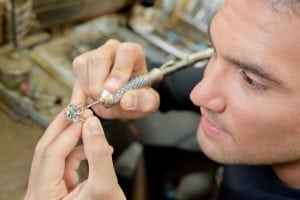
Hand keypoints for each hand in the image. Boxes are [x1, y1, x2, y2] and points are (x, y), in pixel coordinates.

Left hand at [25, 82, 124, 199]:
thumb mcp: (105, 187)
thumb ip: (98, 155)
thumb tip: (92, 124)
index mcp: (43, 196)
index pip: (51, 154)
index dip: (70, 131)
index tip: (85, 113)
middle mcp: (38, 192)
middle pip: (47, 147)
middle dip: (65, 122)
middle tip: (78, 100)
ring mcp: (46, 188)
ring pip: (55, 150)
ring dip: (73, 134)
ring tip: (89, 119)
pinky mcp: (56, 185)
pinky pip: (64, 159)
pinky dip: (78, 148)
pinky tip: (94, 144)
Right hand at [72, 39, 159, 118]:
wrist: (124, 102)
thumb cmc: (138, 97)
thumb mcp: (148, 103)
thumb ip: (142, 101)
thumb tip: (126, 101)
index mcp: (133, 53)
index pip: (126, 52)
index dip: (119, 71)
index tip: (113, 90)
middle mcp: (113, 49)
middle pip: (99, 58)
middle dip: (99, 83)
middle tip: (104, 100)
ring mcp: (96, 54)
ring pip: (83, 64)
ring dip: (89, 87)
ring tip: (101, 99)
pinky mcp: (83, 64)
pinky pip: (75, 74)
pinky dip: (78, 92)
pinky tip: (87, 102)